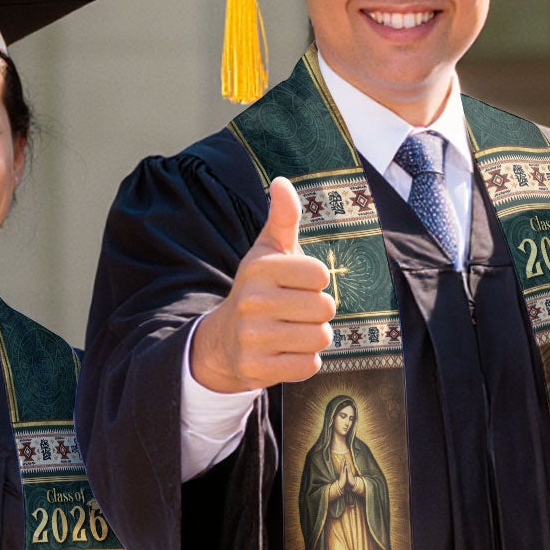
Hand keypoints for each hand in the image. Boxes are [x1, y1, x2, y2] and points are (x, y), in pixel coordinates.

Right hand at [188, 176, 335, 392]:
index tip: (297, 284)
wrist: (224, 339)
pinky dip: (305, 361)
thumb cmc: (259, 289)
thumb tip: (282, 182)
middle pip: (325, 308)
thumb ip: (283, 218)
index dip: (317, 281)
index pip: (321, 274)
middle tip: (296, 312)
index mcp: (261, 268)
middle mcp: (253, 300)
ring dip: (314, 337)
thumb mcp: (268, 251)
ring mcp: (252, 337)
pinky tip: (286, 352)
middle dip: (318, 312)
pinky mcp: (256, 368)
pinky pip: (309, 366)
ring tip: (293, 331)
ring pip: (320, 337)